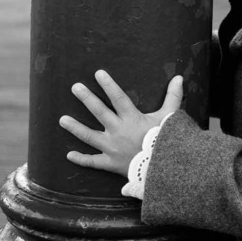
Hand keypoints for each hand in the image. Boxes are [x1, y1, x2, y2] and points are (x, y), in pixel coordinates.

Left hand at [59, 70, 183, 176]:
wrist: (164, 167)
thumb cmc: (167, 140)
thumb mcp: (171, 116)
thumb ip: (173, 96)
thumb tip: (179, 78)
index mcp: (132, 118)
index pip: (118, 97)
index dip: (108, 84)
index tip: (98, 73)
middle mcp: (118, 131)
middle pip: (99, 112)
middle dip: (87, 98)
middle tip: (75, 87)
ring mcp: (112, 147)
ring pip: (89, 136)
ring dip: (75, 127)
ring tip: (62, 119)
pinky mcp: (110, 162)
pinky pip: (92, 161)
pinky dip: (81, 159)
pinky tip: (69, 154)